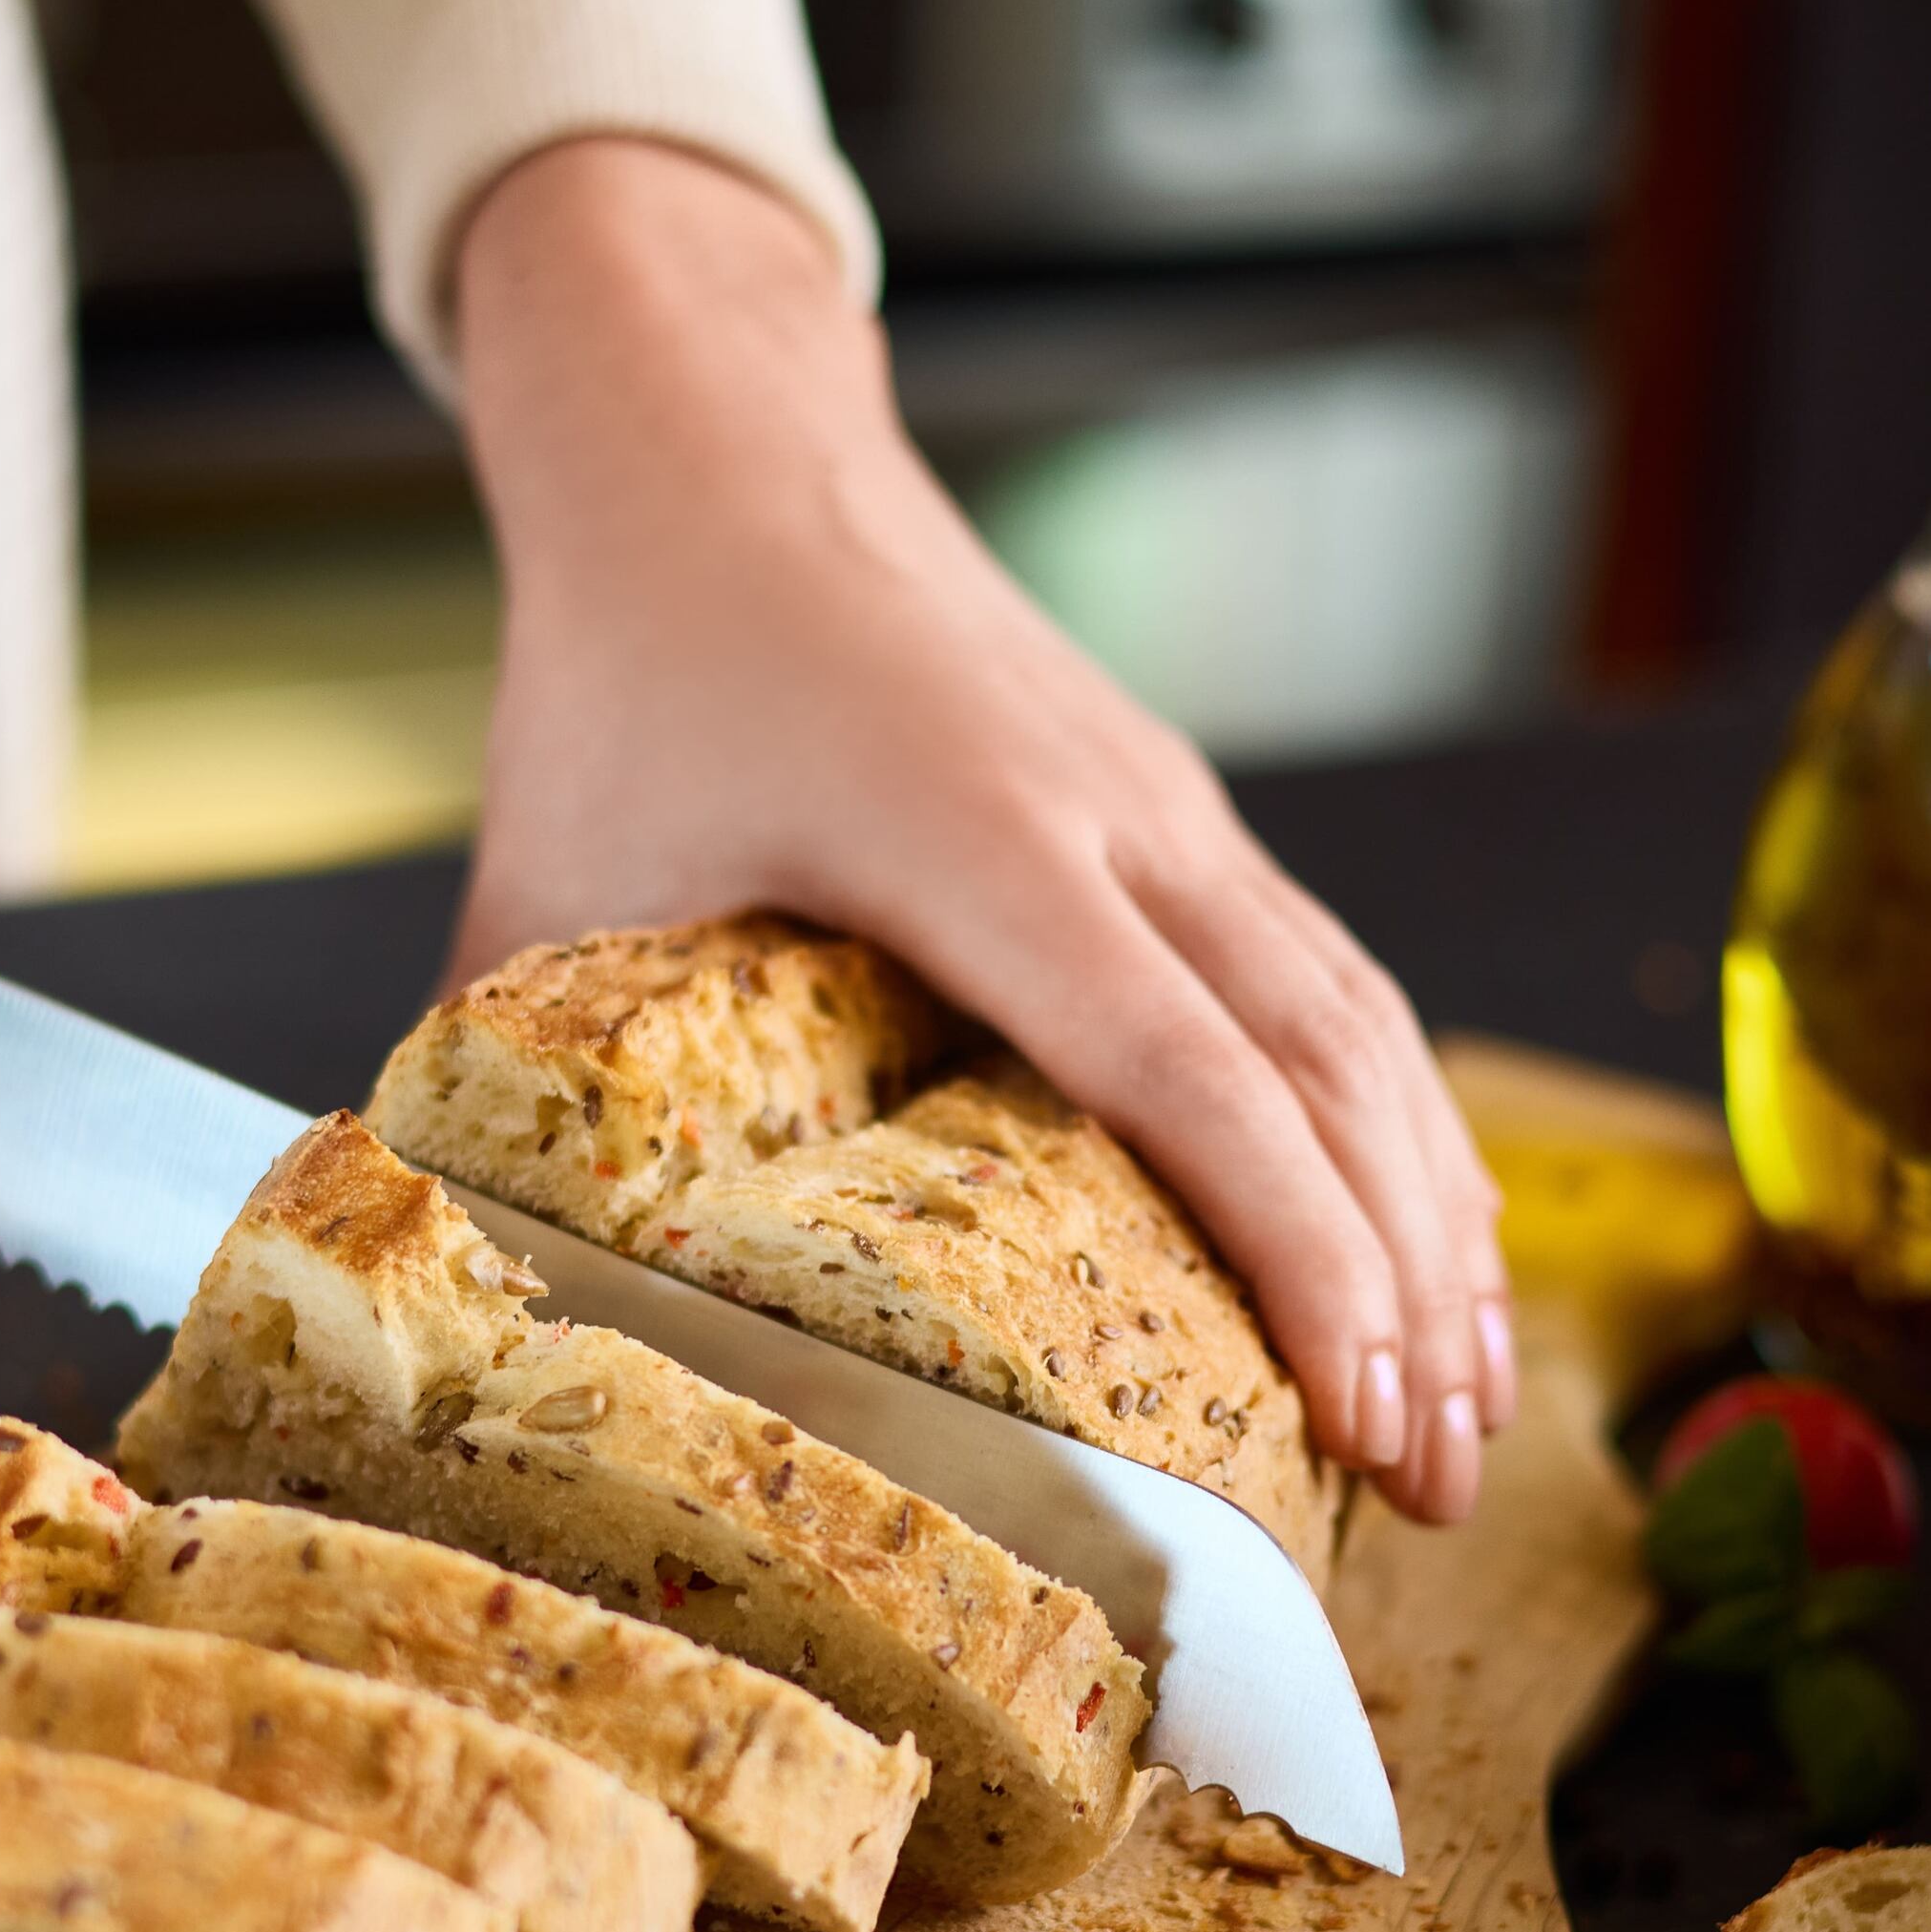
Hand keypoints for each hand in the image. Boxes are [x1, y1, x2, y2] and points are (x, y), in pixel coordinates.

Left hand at [449, 139, 1515, 1523]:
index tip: (1356, 1412)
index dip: (1294, 1252)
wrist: (718, 449)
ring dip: (1430, 1215)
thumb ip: (519, 1085)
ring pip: (1362, 1023)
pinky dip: (1392, 1121)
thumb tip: (469, 1285)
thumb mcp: (550, 879)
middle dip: (1406, 1286)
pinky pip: (1330, 980)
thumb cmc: (632, 661)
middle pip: (1329, 1068)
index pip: (1188, 1073)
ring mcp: (1171, 807)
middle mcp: (1120, 821)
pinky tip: (1420, 1240)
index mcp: (979, 842)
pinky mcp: (1177, 806)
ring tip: (1461, 1404)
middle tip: (1439, 1482)